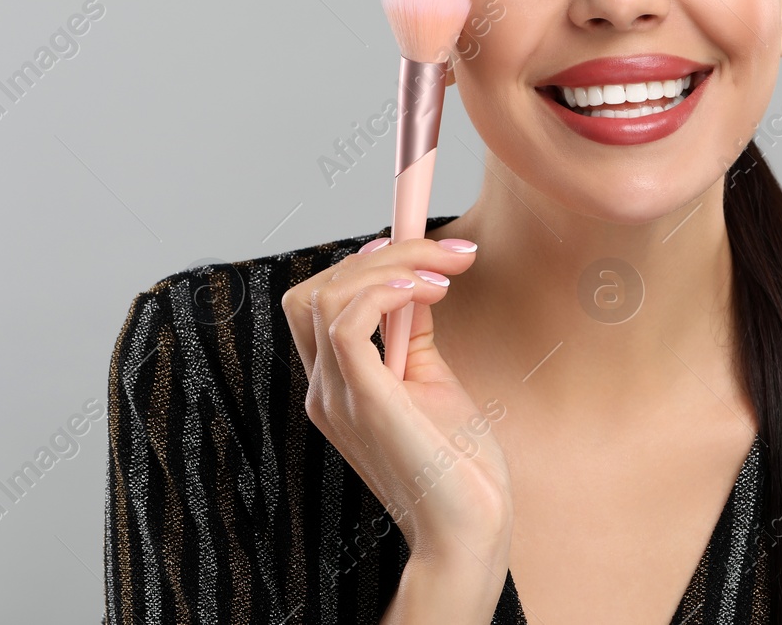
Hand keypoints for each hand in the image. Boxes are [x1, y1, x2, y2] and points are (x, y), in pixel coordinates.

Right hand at [281, 237, 512, 573]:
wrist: (468, 532)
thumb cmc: (458, 469)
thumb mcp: (432, 383)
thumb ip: (413, 335)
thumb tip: (416, 281)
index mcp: (336, 389)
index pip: (315, 305)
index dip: (357, 265)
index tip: (412, 249)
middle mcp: (325, 391)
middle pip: (312, 292)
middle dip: (379, 255)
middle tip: (445, 250)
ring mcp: (338, 398)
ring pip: (328, 296)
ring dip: (390, 266)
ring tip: (443, 271)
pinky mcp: (364, 402)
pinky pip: (347, 323)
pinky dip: (384, 291)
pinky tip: (426, 290)